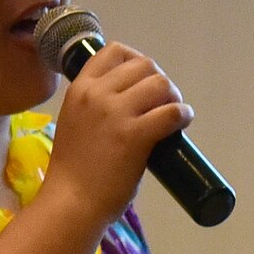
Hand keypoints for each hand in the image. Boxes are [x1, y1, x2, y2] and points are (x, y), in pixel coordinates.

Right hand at [44, 41, 193, 225]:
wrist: (71, 202)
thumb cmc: (74, 170)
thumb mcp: (75, 122)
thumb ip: (96, 107)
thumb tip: (130, 103)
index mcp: (80, 89)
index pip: (114, 51)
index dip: (136, 60)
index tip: (143, 79)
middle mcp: (97, 94)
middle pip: (143, 65)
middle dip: (159, 79)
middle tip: (163, 101)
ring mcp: (116, 113)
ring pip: (160, 83)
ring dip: (173, 95)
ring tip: (173, 112)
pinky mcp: (135, 135)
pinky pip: (171, 112)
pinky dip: (183, 114)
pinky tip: (182, 122)